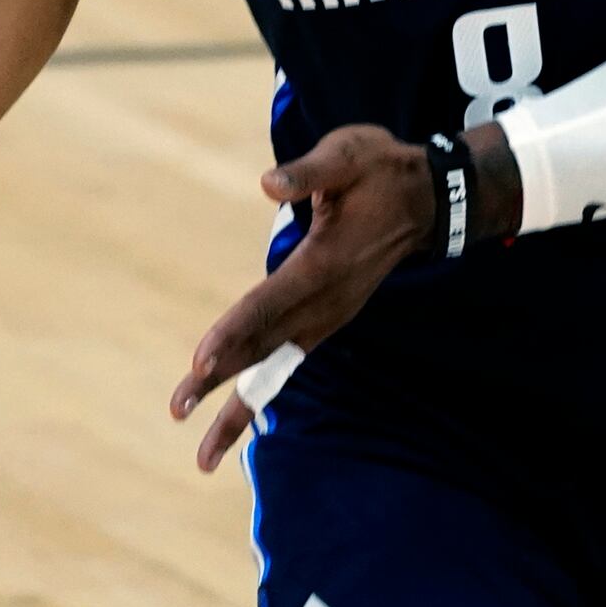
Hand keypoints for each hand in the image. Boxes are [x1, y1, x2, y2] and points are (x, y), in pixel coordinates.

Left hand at [168, 125, 432, 471]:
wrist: (429, 200)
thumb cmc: (381, 169)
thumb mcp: (348, 154)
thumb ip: (309, 172)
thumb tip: (268, 184)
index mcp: (324, 264)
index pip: (269, 304)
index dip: (233, 332)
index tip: (199, 363)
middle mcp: (326, 301)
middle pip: (264, 346)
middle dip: (219, 380)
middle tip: (176, 410)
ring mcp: (330, 315)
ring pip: (276, 365)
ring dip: (239, 404)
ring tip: (204, 452)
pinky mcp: (329, 318)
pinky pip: (289, 360)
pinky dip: (262, 388)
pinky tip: (237, 415)